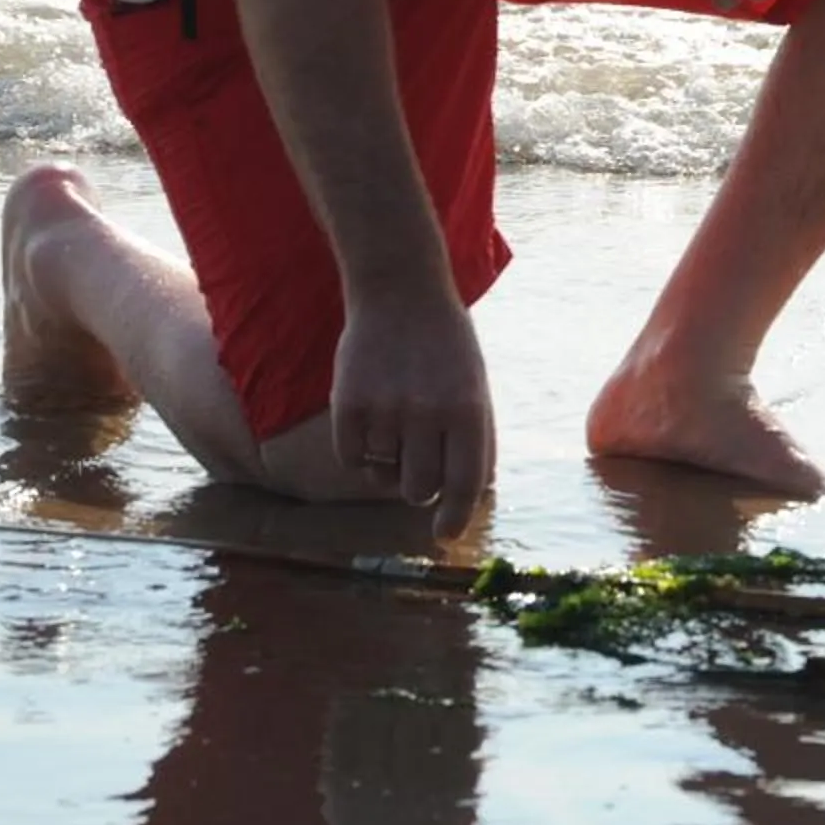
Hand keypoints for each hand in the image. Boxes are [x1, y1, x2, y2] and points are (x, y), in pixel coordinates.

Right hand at [330, 286, 494, 540]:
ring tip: (395, 416)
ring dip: (388, 459)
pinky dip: (359, 451)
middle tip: (417, 458)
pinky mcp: (347, 405)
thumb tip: (473, 494)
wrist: (400, 291)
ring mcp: (385, 409)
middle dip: (418, 485)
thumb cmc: (445, 346)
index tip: (444, 533)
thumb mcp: (476, 385)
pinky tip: (369, 417)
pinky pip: (351, 459)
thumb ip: (476, 439)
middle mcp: (428, 413)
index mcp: (469, 409)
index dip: (454, 516)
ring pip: (382, 474)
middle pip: (418, 488)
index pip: (464, 484)